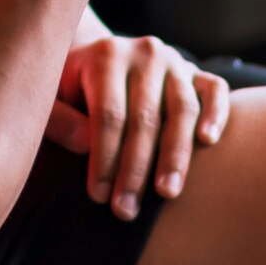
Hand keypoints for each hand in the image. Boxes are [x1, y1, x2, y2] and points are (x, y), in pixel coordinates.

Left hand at [47, 34, 231, 219]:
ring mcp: (174, 61)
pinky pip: (214, 90)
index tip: (98, 196)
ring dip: (176, 155)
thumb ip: (57, 119)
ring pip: (182, 110)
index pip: (108, 114)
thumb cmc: (68, 87)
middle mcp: (144, 53)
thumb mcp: (49, 96)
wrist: (95, 55)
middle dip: (136, 170)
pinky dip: (216, 114)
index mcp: (105, 56)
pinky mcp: (196, 71)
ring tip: (167, 193)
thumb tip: (85, 144)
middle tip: (126, 210)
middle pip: (145, 118)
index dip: (104, 158)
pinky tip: (208, 141)